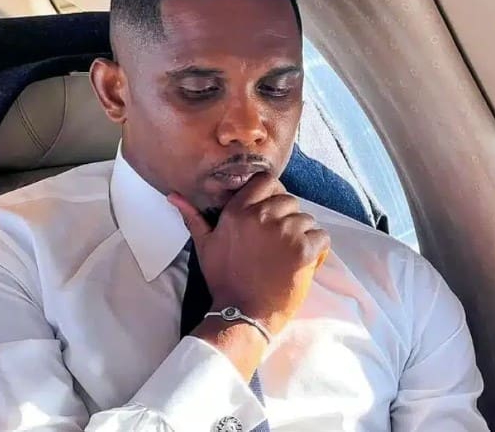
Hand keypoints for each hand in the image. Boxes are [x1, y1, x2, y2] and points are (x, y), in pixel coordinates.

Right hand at [168, 173, 330, 336]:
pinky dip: (318, 249)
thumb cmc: (224, 280)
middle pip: (289, 200)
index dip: (273, 193)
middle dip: (288, 218)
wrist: (243, 314)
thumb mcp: (204, 246)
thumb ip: (193, 217)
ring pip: (306, 219)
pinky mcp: (303, 250)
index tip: (271, 213)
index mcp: (238, 211)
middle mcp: (262, 216)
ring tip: (288, 256)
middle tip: (278, 243)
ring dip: (303, 235)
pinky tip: (305, 263)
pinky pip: (321, 237)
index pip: (267, 180)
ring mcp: (285, 232)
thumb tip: (173, 196)